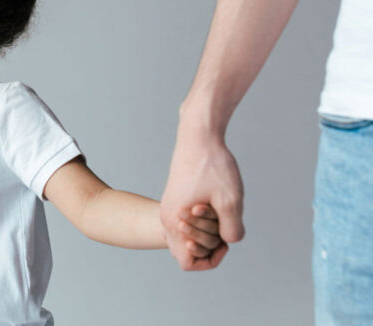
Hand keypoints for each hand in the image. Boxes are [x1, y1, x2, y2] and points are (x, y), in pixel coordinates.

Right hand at [160, 121, 243, 270]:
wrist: (198, 137)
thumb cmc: (213, 166)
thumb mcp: (230, 200)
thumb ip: (231, 230)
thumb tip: (228, 242)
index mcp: (175, 223)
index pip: (187, 262)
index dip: (209, 260)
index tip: (225, 242)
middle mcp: (167, 218)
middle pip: (189, 251)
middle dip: (211, 242)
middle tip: (223, 218)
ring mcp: (170, 208)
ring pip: (189, 236)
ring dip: (208, 230)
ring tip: (220, 209)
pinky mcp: (176, 200)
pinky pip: (188, 223)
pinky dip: (204, 219)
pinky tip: (216, 202)